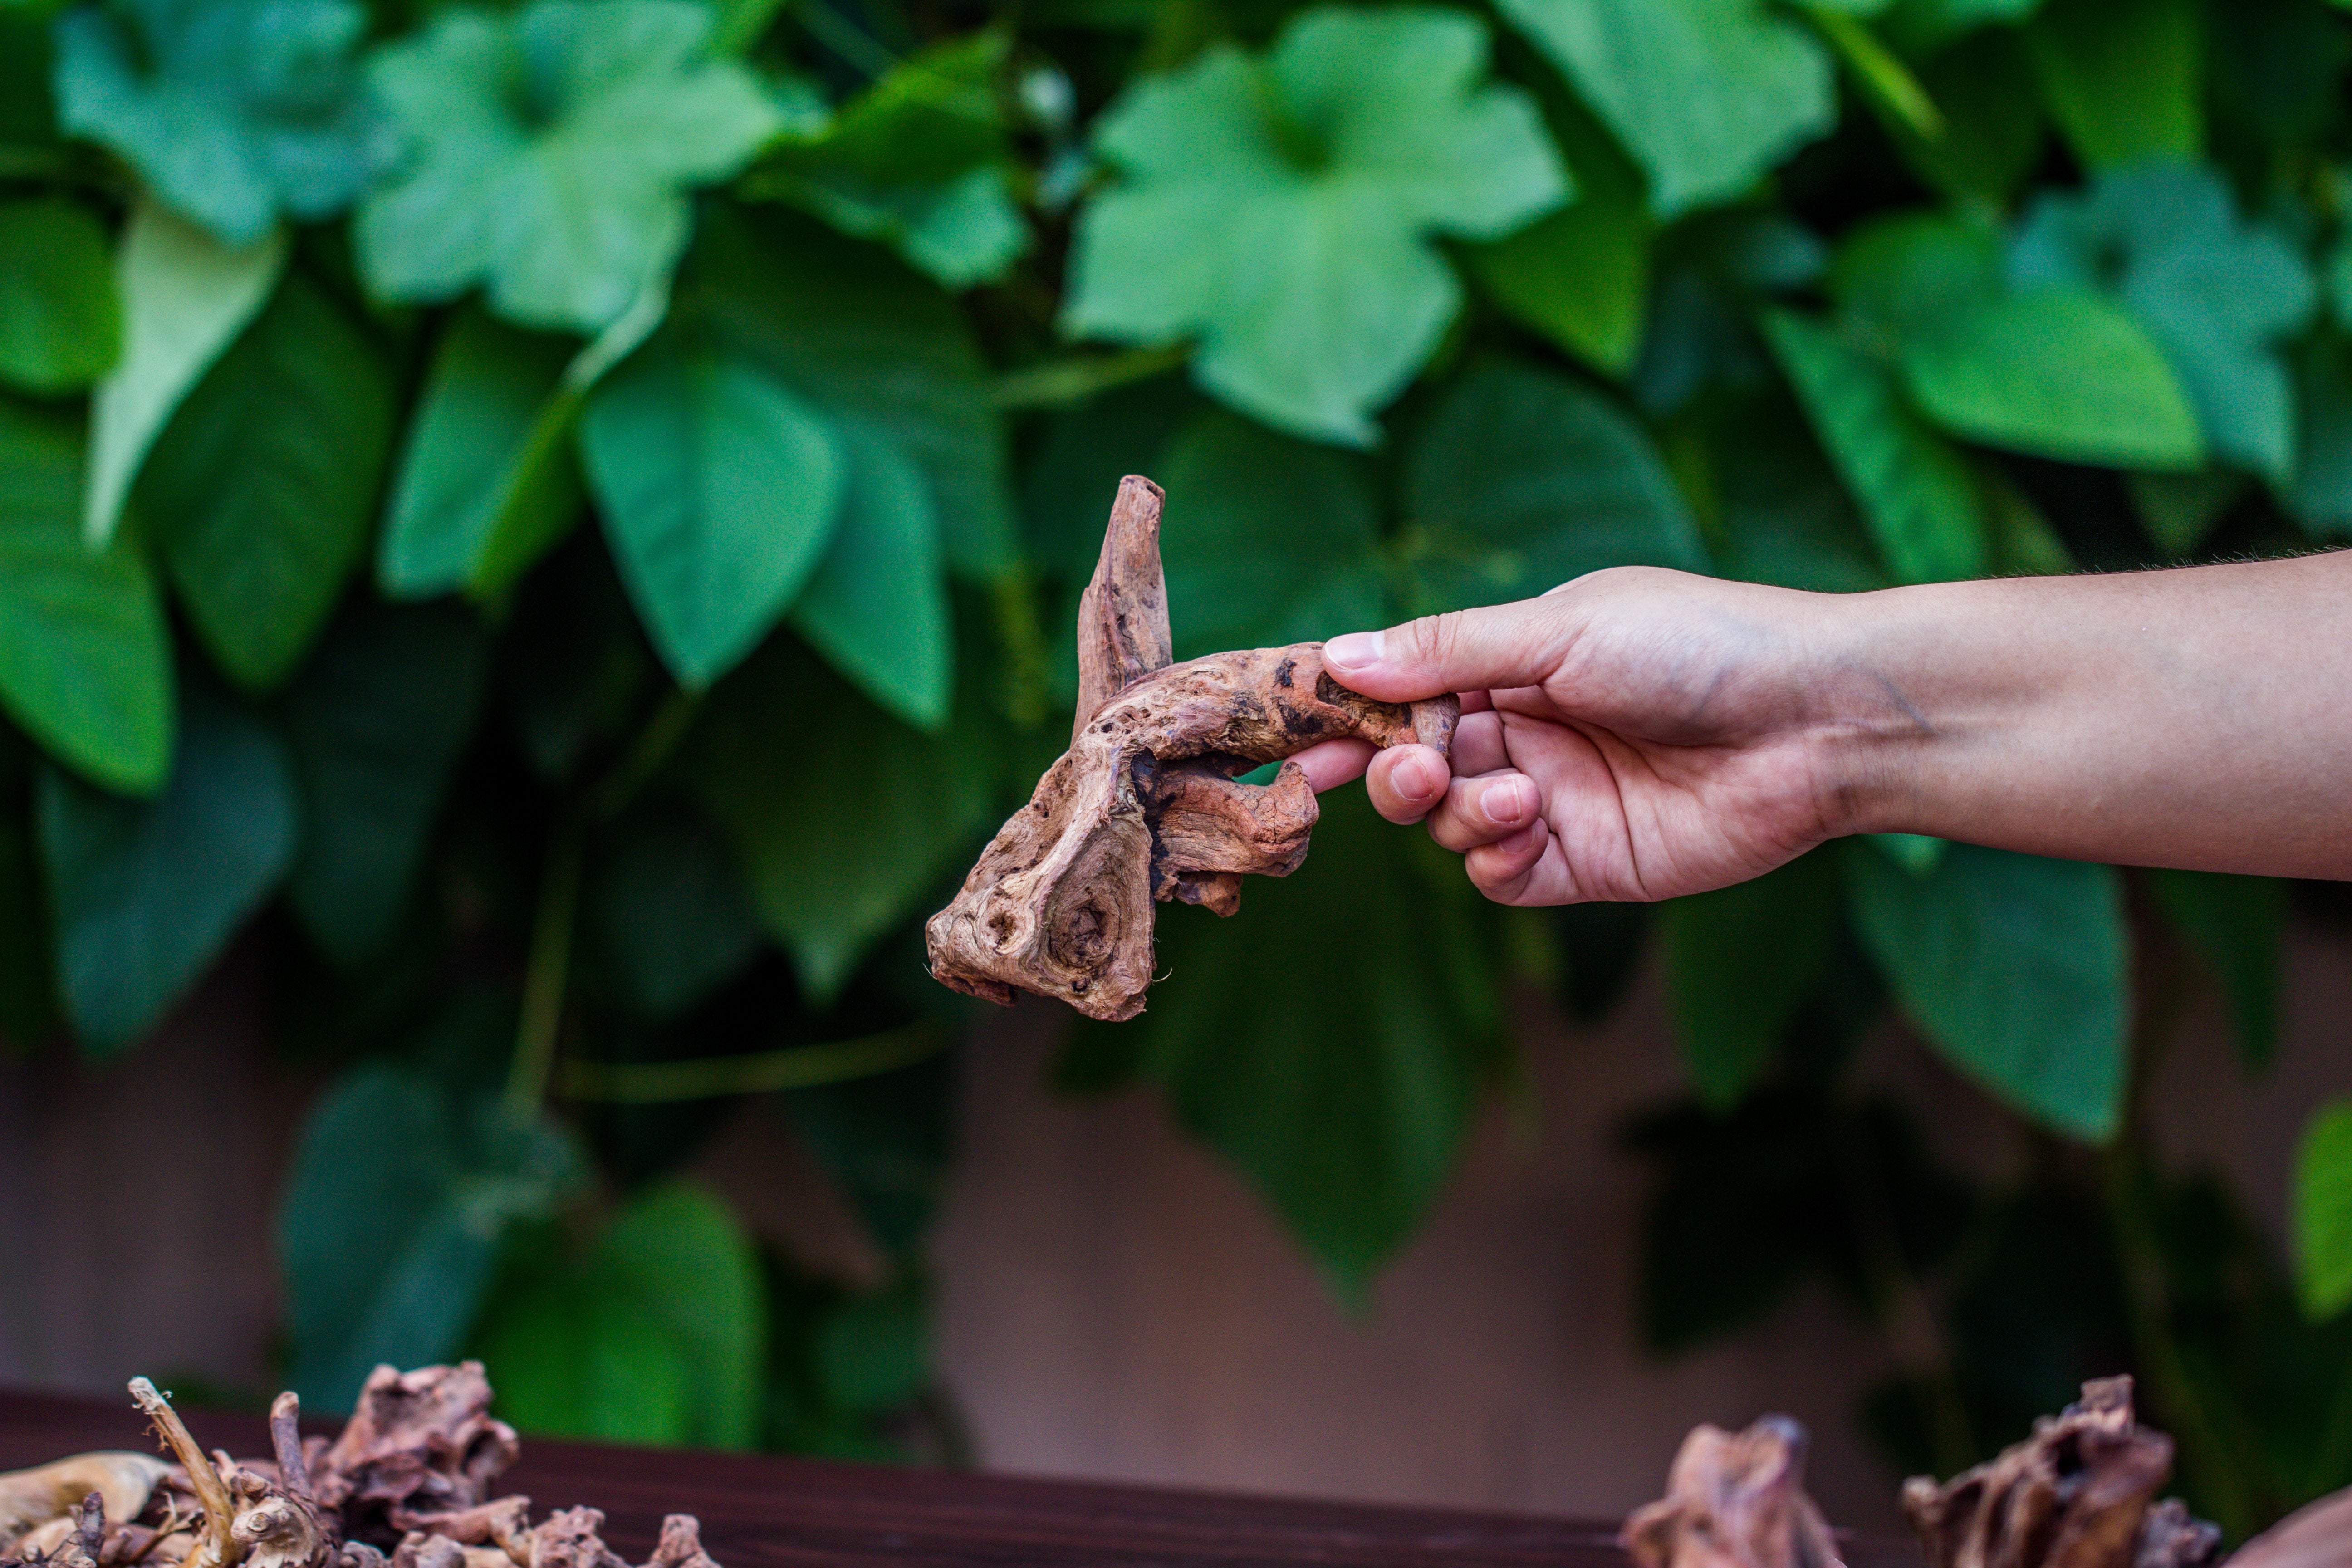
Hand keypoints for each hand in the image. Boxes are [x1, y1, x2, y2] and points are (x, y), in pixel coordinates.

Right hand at [1291, 567, 1888, 904]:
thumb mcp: (1562, 628)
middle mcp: (1524, 731)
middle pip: (1410, 762)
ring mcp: (1553, 800)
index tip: (1295, 730)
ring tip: (1508, 793)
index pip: (1401, 688)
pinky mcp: (1586, 863)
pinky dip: (1491, 857)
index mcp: (1512, 661)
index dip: (1345, 710)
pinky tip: (1523, 827)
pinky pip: (1501, 877)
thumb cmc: (1701, 646)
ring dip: (1455, 811)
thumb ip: (1447, 651)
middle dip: (1390, 769)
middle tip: (1399, 769)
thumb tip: (1337, 656)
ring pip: (1448, 825)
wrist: (1817, 719)